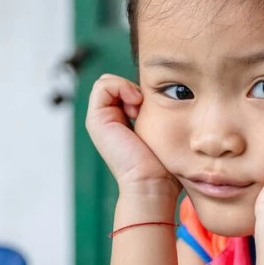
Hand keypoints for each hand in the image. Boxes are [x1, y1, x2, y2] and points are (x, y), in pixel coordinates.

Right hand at [84, 74, 178, 197]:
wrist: (151, 182)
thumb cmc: (163, 164)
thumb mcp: (163, 132)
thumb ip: (159, 114)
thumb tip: (167, 93)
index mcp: (120, 122)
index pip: (124, 88)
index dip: (140, 89)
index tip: (154, 106)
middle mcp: (107, 120)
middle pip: (115, 84)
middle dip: (133, 87)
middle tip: (145, 105)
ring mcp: (99, 120)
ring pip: (107, 82)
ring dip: (126, 87)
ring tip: (139, 105)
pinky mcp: (96, 119)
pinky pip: (102, 85)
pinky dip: (121, 86)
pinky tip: (136, 102)